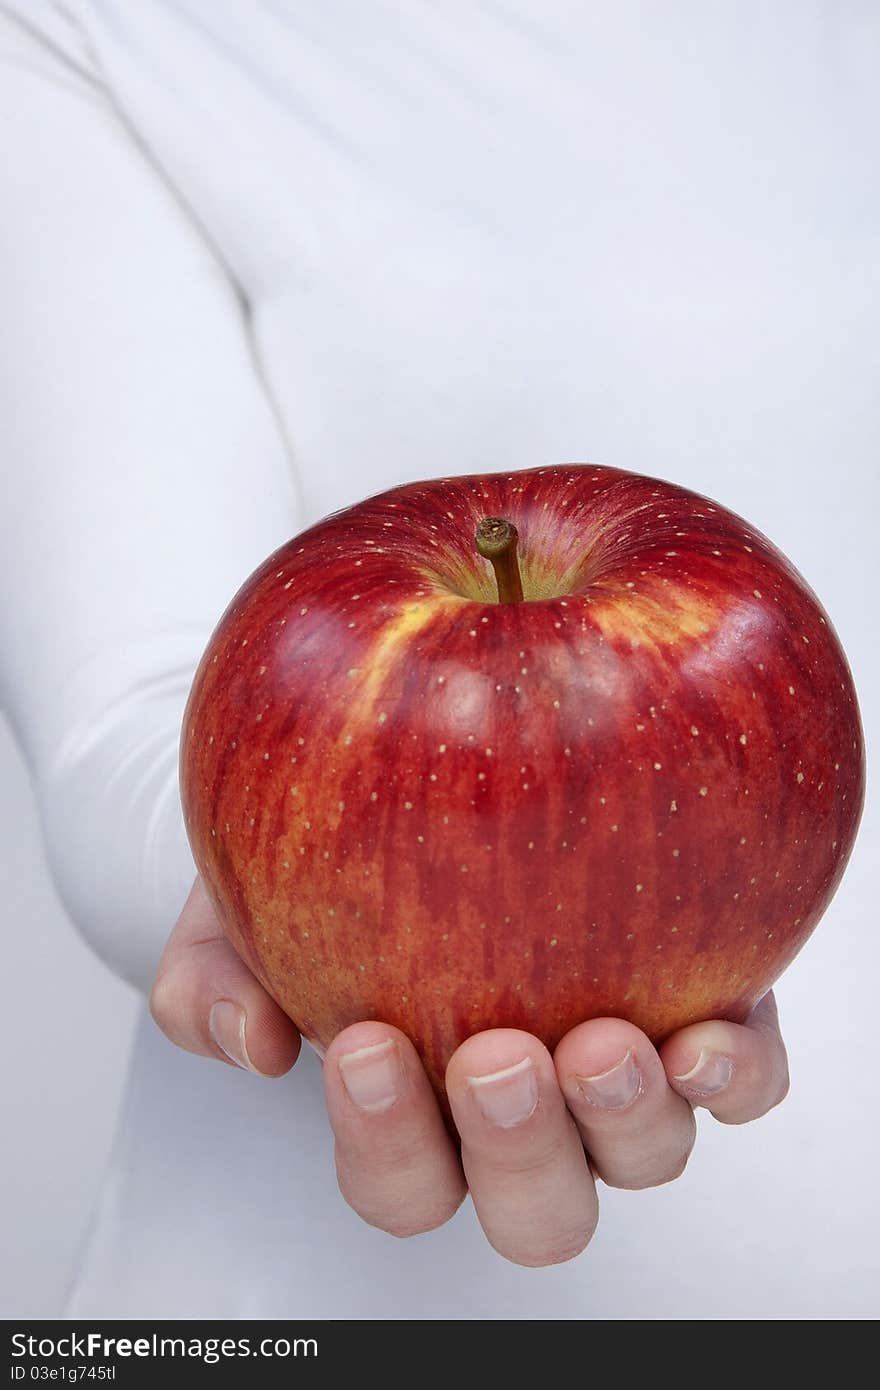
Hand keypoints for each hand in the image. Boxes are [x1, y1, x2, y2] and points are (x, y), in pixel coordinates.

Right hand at [151, 876, 789, 1266]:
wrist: (402, 781)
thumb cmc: (312, 866)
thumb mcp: (233, 913)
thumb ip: (211, 983)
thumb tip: (247, 1044)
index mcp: (422, 1120)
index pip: (404, 1183)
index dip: (385, 1143)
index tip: (358, 1044)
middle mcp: (529, 1117)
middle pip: (538, 1208)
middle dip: (516, 1151)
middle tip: (489, 1060)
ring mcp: (615, 1074)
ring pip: (644, 1159)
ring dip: (627, 1120)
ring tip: (601, 1043)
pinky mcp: (694, 1006)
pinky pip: (742, 1079)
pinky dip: (734, 1075)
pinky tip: (705, 1029)